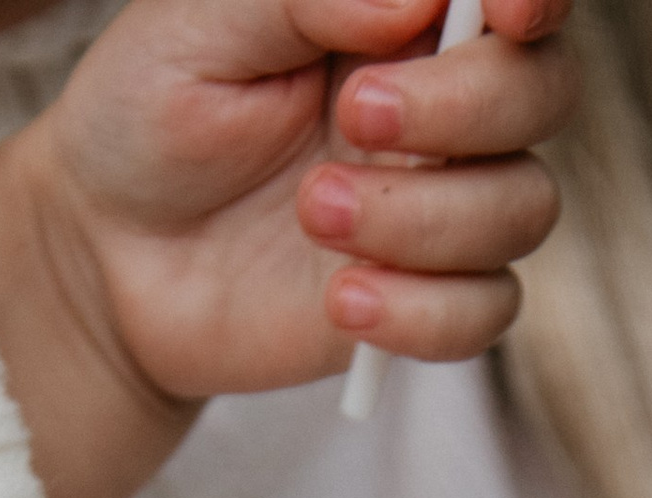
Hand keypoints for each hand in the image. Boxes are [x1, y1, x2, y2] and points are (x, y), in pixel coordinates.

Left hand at [0, 0, 572, 497]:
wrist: (110, 254)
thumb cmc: (150, 111)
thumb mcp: (202, 24)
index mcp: (400, 17)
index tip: (503, 8)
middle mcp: (442, 107)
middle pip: (542, 93)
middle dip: (466, 107)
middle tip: (354, 116)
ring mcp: (441, 207)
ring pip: (523, 207)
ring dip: (424, 217)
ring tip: (313, 215)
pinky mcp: (427, 301)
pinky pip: (487, 313)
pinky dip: (422, 311)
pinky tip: (340, 299)